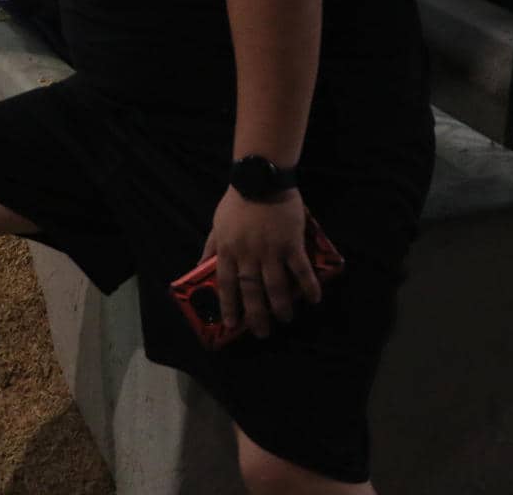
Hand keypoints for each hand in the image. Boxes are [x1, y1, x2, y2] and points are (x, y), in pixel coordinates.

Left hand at [200, 189, 319, 339]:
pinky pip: (300, 269)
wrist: (260, 180)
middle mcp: (248, 253)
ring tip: (285, 320)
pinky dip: (308, 285)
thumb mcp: (217, 224)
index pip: (226, 284)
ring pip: (275, 285)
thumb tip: (198, 267)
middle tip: (262, 333)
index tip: (230, 324)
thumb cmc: (237, 203)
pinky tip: (313, 299)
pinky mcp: (291, 243)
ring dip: (281, 306)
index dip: (228, 305)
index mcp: (228, 249)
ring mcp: (270, 249)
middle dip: (256, 314)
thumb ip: (210, 247)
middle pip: (251, 290)